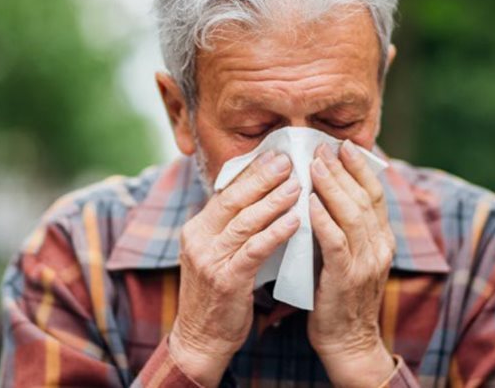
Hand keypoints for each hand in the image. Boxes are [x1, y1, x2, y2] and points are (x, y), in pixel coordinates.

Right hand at [169, 151, 300, 386]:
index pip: (226, 192)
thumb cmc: (218, 296)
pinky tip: (296, 220)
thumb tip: (261, 199)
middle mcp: (199, 239)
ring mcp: (210, 259)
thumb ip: (233, 229)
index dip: (251, 172)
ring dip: (273, 200)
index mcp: (197, 229)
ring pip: (245, 221)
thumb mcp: (217, 256)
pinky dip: (276, 232)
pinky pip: (254, 249)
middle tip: (288, 160)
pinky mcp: (226, 280)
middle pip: (234, 199)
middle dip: (262, 177)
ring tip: (297, 184)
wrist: (201, 339)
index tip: (275, 155)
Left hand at [307, 140, 395, 386]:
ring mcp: (367, 262)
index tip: (342, 144)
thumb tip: (321, 190)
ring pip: (352, 214)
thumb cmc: (339, 293)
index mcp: (383, 238)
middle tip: (321, 146)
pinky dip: (323, 220)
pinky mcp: (347, 277)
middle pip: (363, 197)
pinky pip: (336, 242)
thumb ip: (341, 225)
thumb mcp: (348, 254)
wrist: (348, 340)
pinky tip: (310, 203)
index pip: (374, 193)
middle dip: (341, 169)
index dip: (359, 167)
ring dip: (331, 187)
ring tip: (313, 165)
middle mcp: (381, 246)